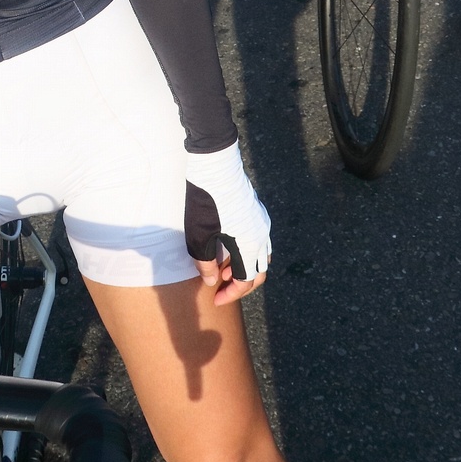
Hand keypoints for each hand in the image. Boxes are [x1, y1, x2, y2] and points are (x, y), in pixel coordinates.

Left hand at [184, 143, 272, 306]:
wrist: (215, 162)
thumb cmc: (205, 198)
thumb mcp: (198, 235)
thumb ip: (205, 263)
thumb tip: (211, 281)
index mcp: (250, 244)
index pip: (247, 280)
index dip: (232, 294)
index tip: (216, 299)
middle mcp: (262, 235)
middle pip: (259, 271)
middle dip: (240, 284)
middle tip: (220, 288)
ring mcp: (262, 222)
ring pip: (261, 256)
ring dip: (244, 268)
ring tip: (220, 269)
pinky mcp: (257, 212)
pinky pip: (258, 241)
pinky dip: (246, 252)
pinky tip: (226, 248)